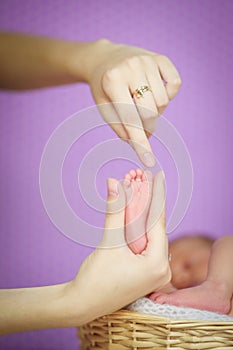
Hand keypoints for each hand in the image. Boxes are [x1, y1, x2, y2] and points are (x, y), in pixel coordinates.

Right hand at [64, 171, 170, 325]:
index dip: (157, 195)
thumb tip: (114, 182)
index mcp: (158, 265)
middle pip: (155, 227)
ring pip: (149, 234)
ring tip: (137, 189)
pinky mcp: (145, 272)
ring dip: (141, 213)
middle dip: (147, 202)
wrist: (81, 304)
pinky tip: (134, 209)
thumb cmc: (95, 279)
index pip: (158, 222)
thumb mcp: (109, 242)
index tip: (158, 175)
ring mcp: (155, 272)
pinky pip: (144, 243)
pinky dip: (138, 227)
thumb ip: (115, 210)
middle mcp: (162, 270)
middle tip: (143, 178)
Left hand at [84, 39, 181, 166]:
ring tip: (142, 105)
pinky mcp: (161, 58)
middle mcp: (131, 67)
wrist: (104, 58)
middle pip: (150, 112)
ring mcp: (147, 60)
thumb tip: (140, 145)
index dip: (140, 143)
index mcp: (112, 80)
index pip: (130, 119)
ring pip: (163, 102)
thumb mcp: (104, 108)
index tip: (148, 161)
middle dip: (147, 127)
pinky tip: (154, 92)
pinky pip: (175, 85)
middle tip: (140, 128)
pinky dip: (169, 94)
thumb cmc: (104, 88)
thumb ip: (121, 128)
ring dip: (155, 111)